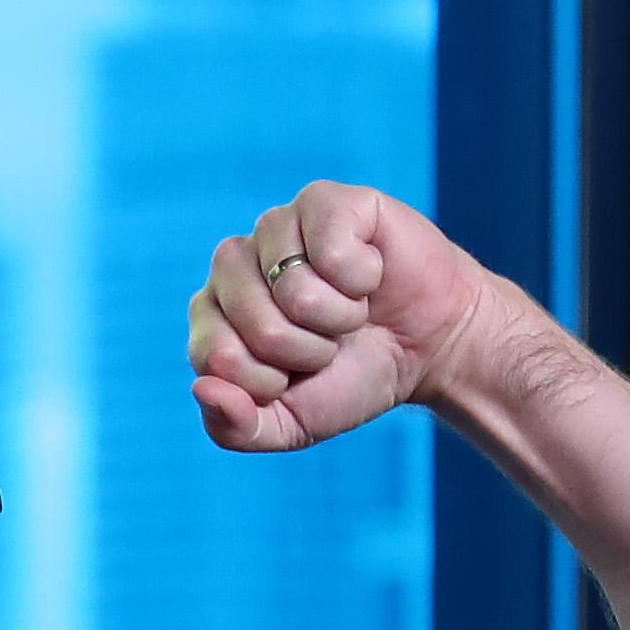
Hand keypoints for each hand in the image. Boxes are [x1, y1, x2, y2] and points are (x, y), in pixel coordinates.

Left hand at [186, 183, 531, 454]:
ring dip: (337, 316)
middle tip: (329, 341)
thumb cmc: (351, 377)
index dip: (267, 381)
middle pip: (255, 325)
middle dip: (306, 351)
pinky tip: (369, 273)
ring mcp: (275, 227)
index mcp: (211, 316)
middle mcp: (232, 265)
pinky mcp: (322, 200)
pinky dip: (362, 277)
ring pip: (294, 289)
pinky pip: (330, 248)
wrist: (428, 347)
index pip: (214, 357)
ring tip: (351, 308)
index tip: (294, 375)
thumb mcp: (288, 424)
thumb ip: (235, 428)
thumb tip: (200, 388)